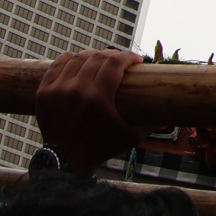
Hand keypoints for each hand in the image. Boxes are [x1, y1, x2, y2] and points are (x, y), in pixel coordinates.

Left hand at [35, 50, 144, 172]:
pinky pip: (58, 65)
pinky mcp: (44, 92)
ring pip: (77, 58)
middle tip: (120, 61)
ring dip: (93, 55)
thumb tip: (171, 113)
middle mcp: (76, 90)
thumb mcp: (131, 137)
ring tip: (101, 60)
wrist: (66, 160)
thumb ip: (152, 123)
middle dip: (113, 55)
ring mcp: (57, 89)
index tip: (136, 60)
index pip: (115, 63)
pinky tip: (80, 62)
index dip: (128, 56)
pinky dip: (71, 59)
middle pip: (97, 57)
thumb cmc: (102, 148)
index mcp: (98, 98)